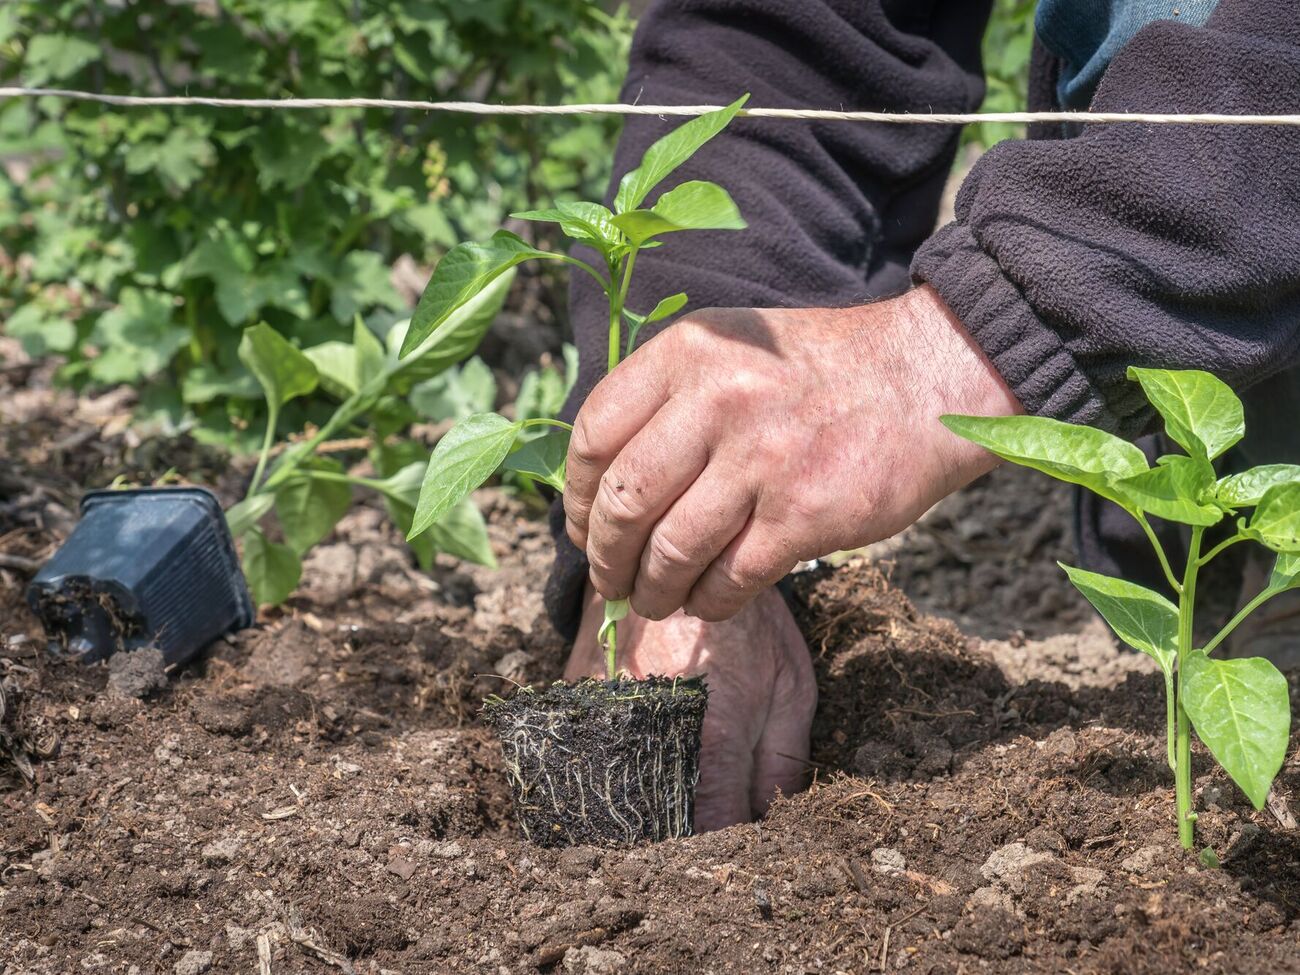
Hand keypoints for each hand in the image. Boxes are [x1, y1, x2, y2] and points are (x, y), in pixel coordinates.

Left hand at [564, 285, 1020, 620]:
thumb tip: (601, 483)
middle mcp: (717, 400)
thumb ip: (666, 399)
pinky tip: (708, 601)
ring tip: (654, 601)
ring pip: (670, 551)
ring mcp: (762, 459)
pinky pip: (729, 580)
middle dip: (605, 558)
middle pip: (623, 503)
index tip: (583, 528)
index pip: (593, 437)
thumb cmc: (817, 372)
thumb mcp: (730, 350)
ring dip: (651, 591)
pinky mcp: (804, 514)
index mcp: (687, 353)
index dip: (575, 498)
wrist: (924, 377)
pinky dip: (708, 603)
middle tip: (610, 581)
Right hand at [566, 583, 815, 828]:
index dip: (724, 845)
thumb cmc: (747, 626)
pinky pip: (585, 752)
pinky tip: (629, 756)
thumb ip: (783, 759)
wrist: (681, 554)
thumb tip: (770, 818)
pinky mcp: (579, 694)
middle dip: (678, 833)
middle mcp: (656, 729)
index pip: (715, 828)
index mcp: (717, 733)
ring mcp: (610, 712)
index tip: (732, 843)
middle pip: (658, 820)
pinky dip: (605, 764)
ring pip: (616, 790)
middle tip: (697, 820)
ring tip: (662, 790)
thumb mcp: (790, 685)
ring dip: (637, 802)